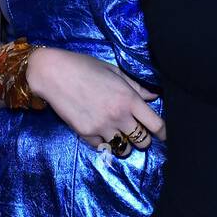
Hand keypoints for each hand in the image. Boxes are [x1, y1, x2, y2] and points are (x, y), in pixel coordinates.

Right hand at [26, 47, 164, 154]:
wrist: (53, 73)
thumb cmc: (85, 66)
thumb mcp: (114, 71)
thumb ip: (136, 87)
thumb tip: (154, 97)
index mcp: (129, 99)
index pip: (156, 125)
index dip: (163, 133)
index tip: (163, 135)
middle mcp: (118, 116)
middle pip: (142, 141)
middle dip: (143, 139)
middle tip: (137, 132)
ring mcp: (102, 127)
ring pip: (124, 149)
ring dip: (125, 145)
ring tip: (120, 136)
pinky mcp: (86, 134)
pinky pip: (103, 148)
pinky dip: (105, 143)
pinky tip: (101, 133)